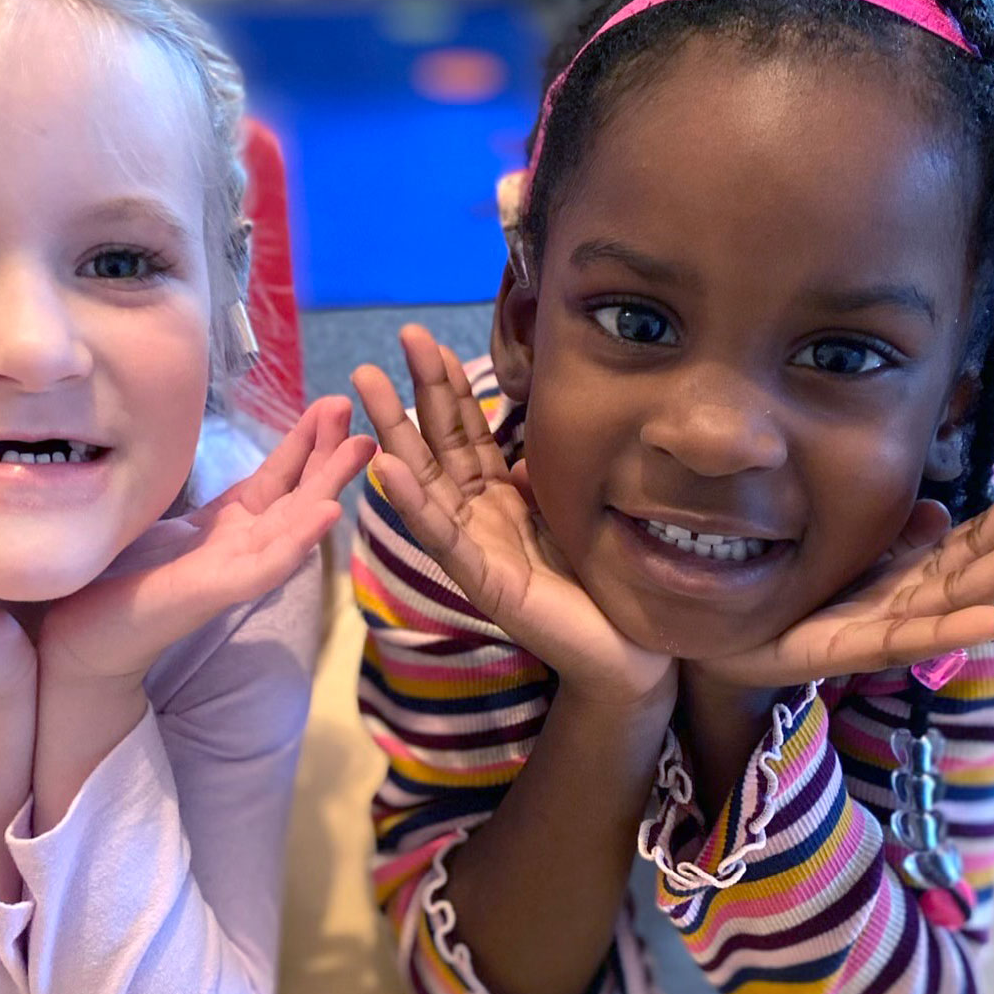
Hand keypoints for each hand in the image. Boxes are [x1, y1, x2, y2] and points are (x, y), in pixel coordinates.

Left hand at [38, 396, 374, 687]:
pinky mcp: (217, 591)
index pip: (280, 477)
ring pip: (295, 524)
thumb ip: (204, 506)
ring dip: (330, 486)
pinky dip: (300, 538)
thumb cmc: (125, 584)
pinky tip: (328, 512)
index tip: (334, 405)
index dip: (307, 441)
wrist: (88, 637)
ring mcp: (235, 571)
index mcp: (234, 526)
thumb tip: (207, 456)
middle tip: (366, 416)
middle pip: (299, 495)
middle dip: (331, 455)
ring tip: (361, 449)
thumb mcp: (172, 529)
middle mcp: (244, 547)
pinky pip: (267, 564)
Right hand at [352, 325, 671, 704]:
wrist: (626, 651)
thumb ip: (538, 481)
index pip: (464, 434)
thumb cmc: (597, 584)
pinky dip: (413, 503)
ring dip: (393, 432)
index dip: (446, 387)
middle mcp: (477, 519)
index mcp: (497, 500)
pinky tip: (387, 469)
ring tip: (367, 386)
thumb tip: (520, 453)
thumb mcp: (566, 513)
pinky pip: (444, 537)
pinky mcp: (484, 583)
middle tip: (383, 348)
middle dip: (410, 395)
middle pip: (436, 446)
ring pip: (425, 482)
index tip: (426, 341)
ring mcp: (475, 550)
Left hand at [705, 444, 993, 688]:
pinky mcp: (851, 651)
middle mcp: (914, 598)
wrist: (730, 641)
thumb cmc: (795, 596)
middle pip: (985, 556)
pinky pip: (907, 641)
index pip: (983, 530)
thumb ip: (893, 535)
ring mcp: (889, 627)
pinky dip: (953, 632)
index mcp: (916, 571)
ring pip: (962, 595)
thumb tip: (936, 507)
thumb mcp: (847, 552)